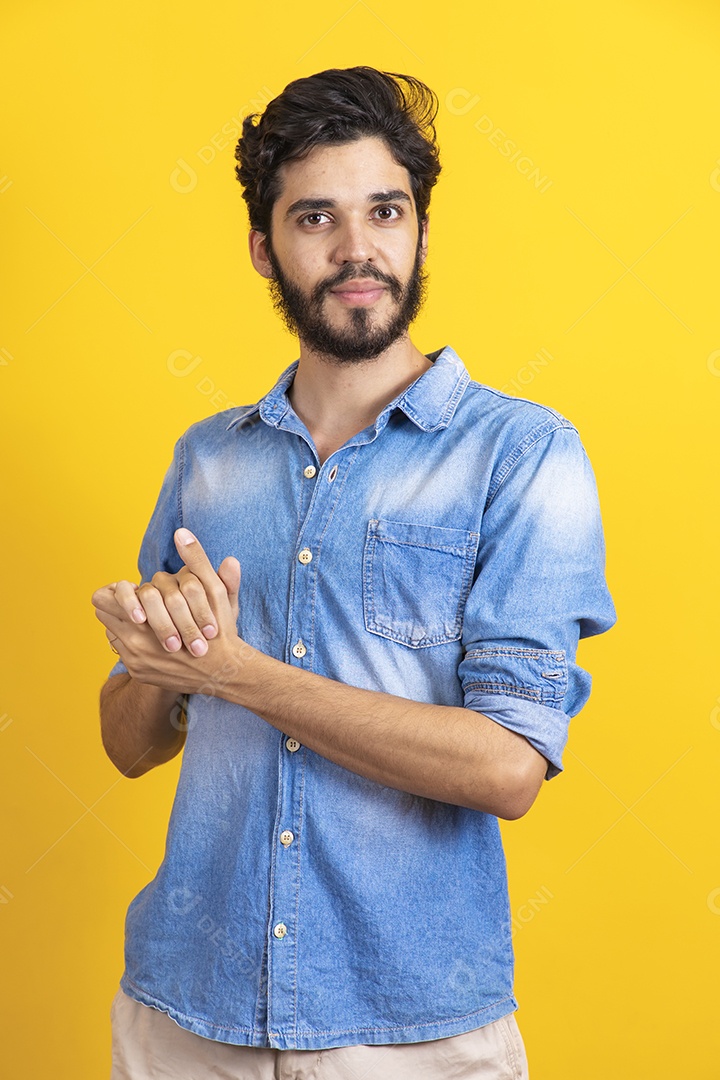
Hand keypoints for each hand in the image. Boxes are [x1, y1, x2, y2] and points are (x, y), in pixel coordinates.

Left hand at [92, 529, 243, 694]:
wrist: (226, 672)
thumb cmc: (221, 628)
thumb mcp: (214, 590)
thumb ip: (196, 559)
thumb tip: (181, 532)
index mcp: (146, 618)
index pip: (104, 598)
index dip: (117, 591)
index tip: (133, 589)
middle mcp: (135, 642)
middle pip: (103, 614)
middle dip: (120, 606)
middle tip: (137, 603)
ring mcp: (135, 660)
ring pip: (112, 632)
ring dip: (124, 624)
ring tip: (145, 618)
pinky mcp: (139, 674)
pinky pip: (123, 652)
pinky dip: (134, 644)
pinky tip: (153, 639)